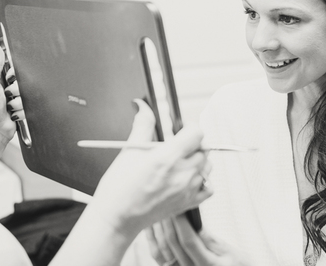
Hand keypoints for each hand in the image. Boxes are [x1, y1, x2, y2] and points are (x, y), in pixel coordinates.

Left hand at [0, 44, 17, 164]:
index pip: (12, 69)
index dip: (13, 73)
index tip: (10, 78)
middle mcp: (6, 90)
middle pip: (22, 82)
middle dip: (16, 90)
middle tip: (7, 95)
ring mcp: (14, 101)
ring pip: (27, 95)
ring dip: (18, 103)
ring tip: (8, 108)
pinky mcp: (20, 111)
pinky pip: (29, 107)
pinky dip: (21, 112)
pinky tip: (12, 115)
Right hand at [89, 100, 212, 238]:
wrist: (116, 218)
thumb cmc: (119, 188)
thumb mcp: (129, 150)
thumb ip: (142, 125)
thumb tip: (143, 107)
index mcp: (166, 158)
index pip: (196, 133)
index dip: (190, 127)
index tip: (182, 129)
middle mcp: (181, 174)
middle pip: (203, 149)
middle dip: (192, 144)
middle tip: (178, 146)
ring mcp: (186, 190)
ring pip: (207, 167)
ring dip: (198, 160)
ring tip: (181, 162)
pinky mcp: (187, 203)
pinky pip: (209, 188)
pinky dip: (203, 181)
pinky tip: (188, 178)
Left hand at [147, 215, 249, 265]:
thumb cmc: (236, 265)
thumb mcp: (228, 252)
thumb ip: (209, 239)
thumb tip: (192, 221)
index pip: (189, 242)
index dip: (181, 222)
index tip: (178, 206)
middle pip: (173, 245)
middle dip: (167, 222)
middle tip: (164, 202)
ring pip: (162, 251)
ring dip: (157, 230)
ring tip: (156, 211)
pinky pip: (160, 258)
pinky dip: (154, 241)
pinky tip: (152, 228)